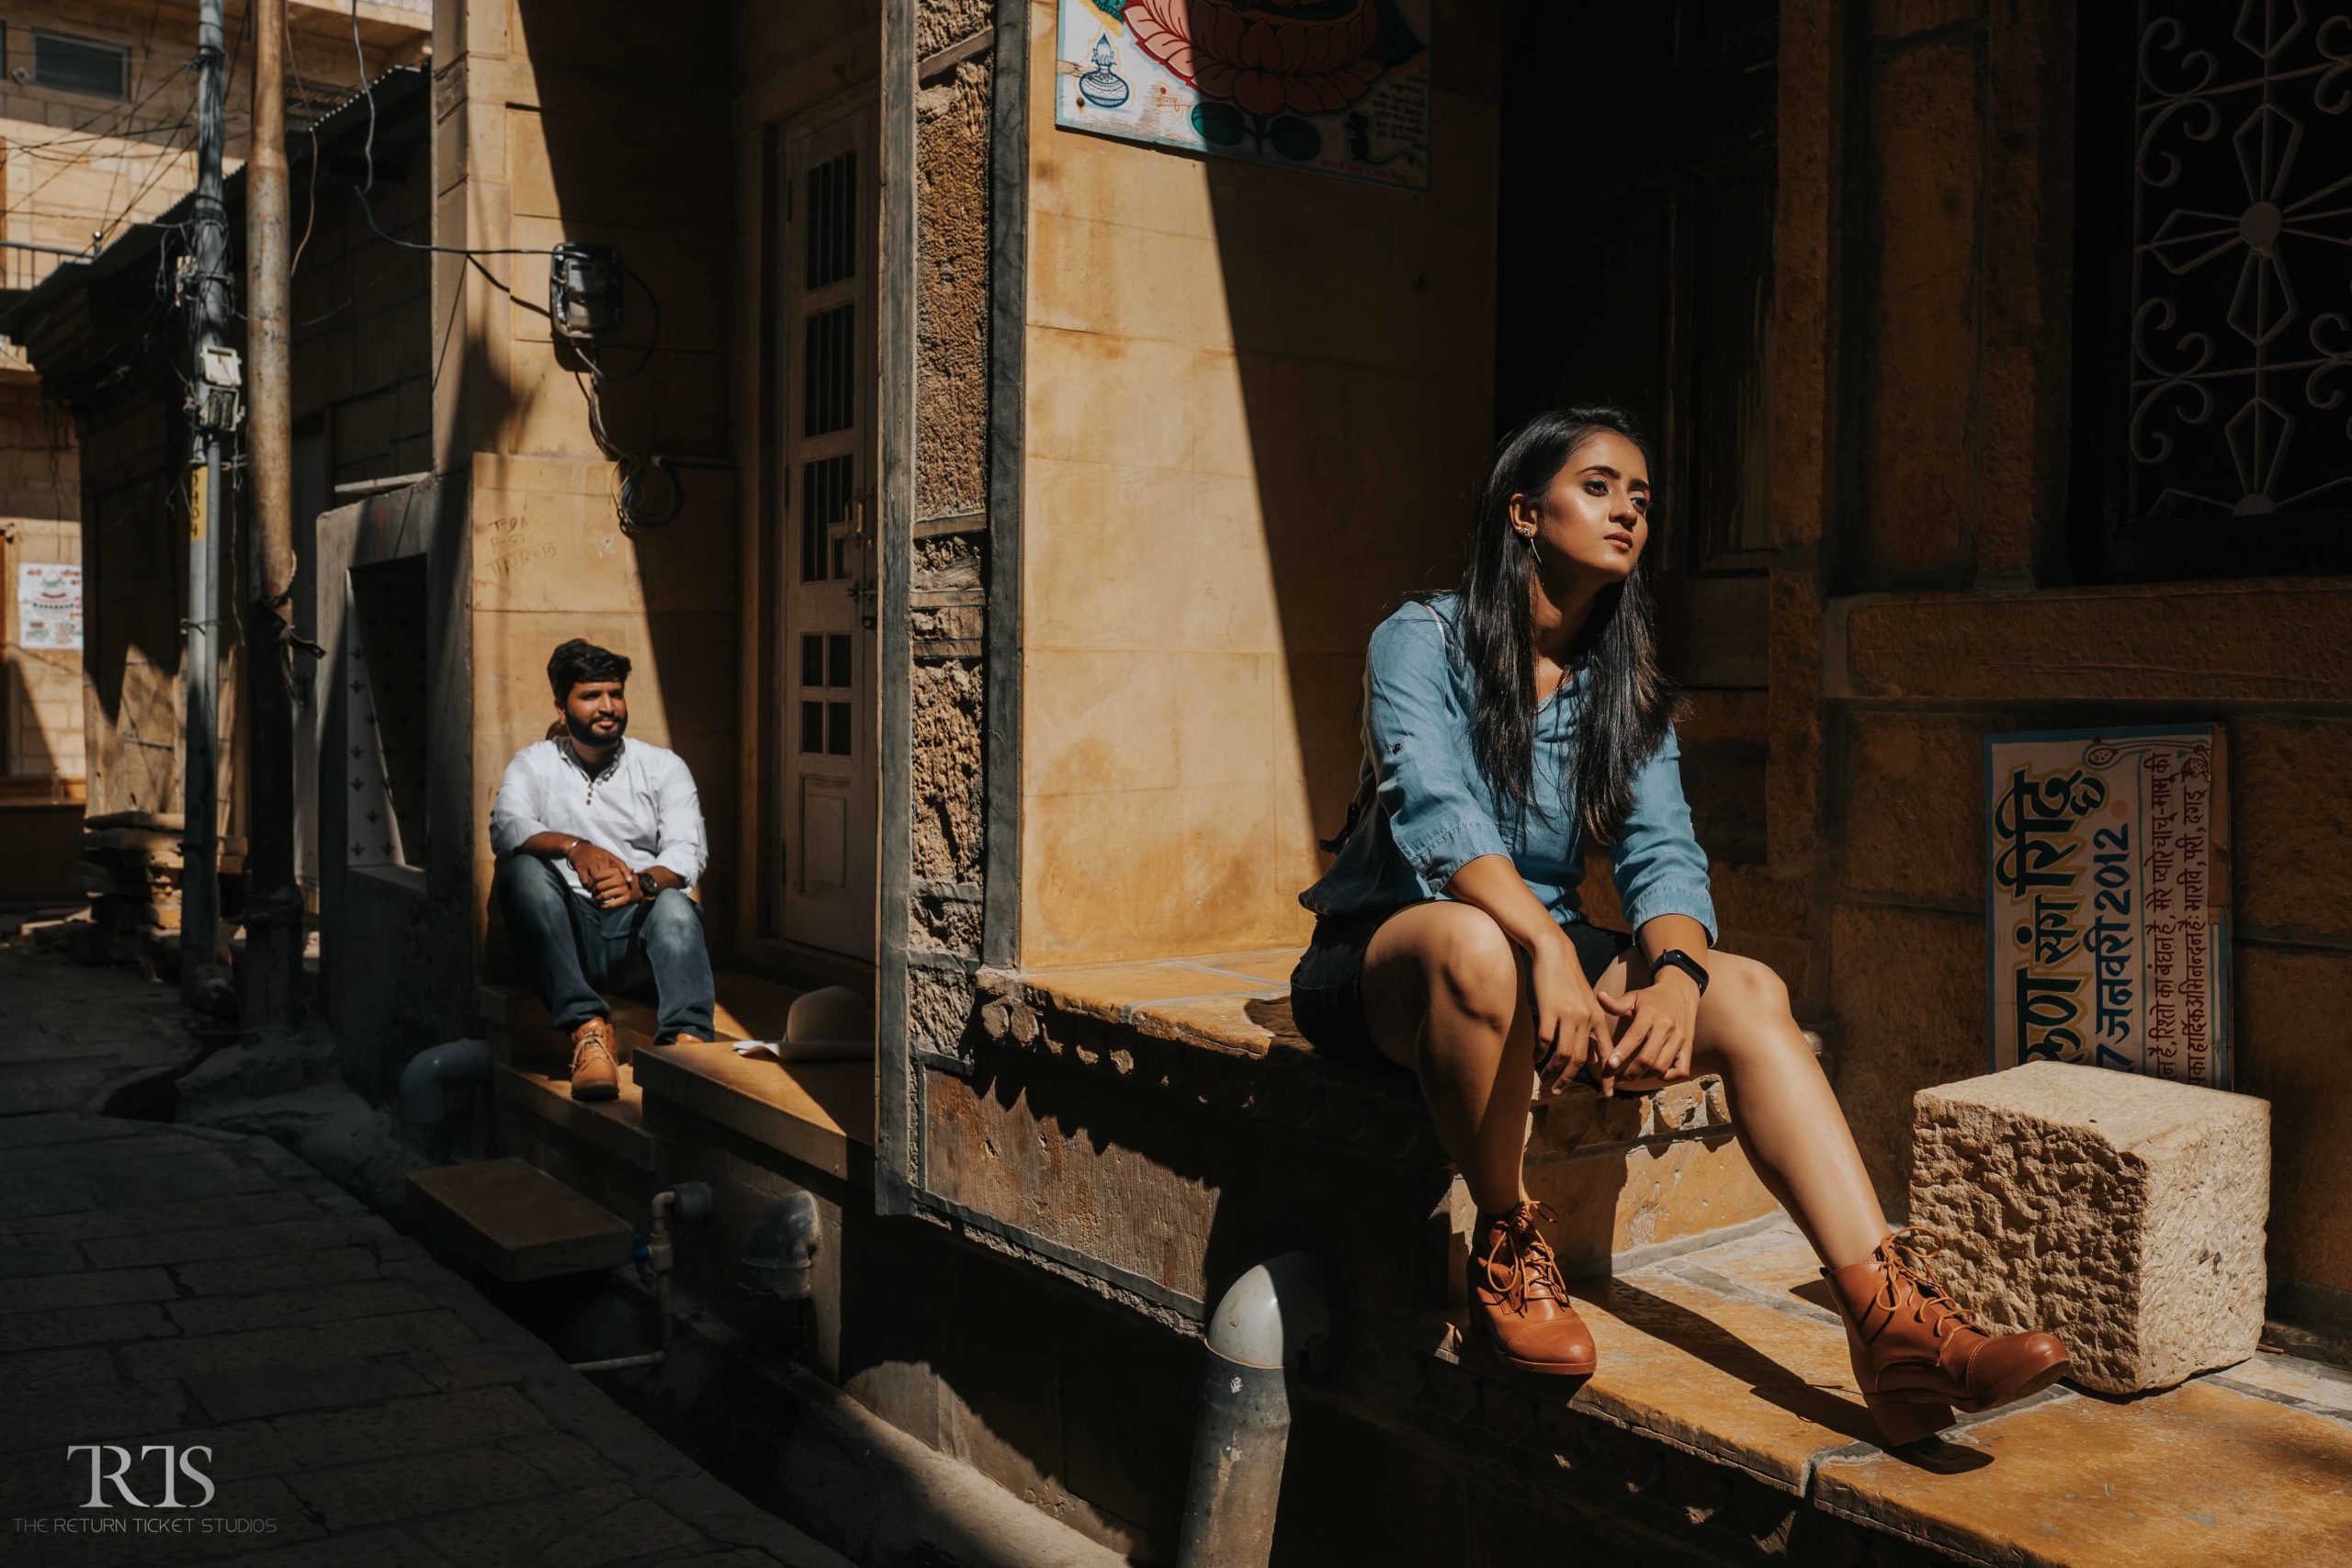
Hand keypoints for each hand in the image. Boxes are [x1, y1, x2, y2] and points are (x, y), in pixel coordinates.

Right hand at [566, 841, 636, 907]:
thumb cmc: (596, 855)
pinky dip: (587, 886)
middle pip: (606, 875)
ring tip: (596, 893)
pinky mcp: (580, 866)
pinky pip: (585, 880)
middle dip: (608, 885)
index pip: (620, 863)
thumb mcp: (608, 856)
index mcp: (608, 856)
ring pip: (595, 879)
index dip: (625, 872)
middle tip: (608, 893)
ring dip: (595, 888)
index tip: (629, 881)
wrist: (578, 848)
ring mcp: (590, 862)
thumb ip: (618, 865)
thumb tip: (632, 870)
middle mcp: (600, 859)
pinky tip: (588, 887)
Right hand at [1527, 933, 1617, 1097]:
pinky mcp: (1549, 1010)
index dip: (1607, 1076)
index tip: (1608, 1095)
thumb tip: (1593, 1059)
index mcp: (1596, 1018)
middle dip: (1569, 1078)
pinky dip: (1540, 1053)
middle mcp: (1586, 1018)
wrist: (1554, 953)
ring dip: (1553, 1070)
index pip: (1606, 1053)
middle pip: (1580, 1059)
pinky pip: (1545, 1040)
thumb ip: (1591, 1032)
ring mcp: (1568, 1014)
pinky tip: (1535, 1058)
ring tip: (1546, 1080)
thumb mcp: (1586, 1004)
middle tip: (1558, 1090)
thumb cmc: (1568, 980)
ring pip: (1563, 1054)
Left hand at [1595, 967, 1700, 1090]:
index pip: (1635, 1036)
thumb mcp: (1634, 997)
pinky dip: (1668, 1077)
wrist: (1680, 993)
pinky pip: (1681, 1070)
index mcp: (1650, 1014)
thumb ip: (1616, 1003)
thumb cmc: (1651, 998)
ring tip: (1631, 1076)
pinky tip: (1656, 1073)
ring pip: (1661, 1067)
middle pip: (1648, 1058)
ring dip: (1644, 1076)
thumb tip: (1599, 996)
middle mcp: (1667, 1027)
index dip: (1622, 1052)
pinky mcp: (1688, 1047)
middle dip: (1630, 1072)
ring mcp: (1679, 1039)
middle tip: (1618, 1077)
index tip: (1610, 1065)